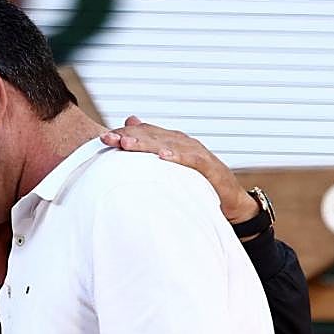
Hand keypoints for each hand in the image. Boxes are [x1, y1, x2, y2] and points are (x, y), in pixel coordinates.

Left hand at [100, 116, 259, 224]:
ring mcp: (196, 153)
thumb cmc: (199, 185)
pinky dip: (178, 157)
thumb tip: (130, 135)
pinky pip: (192, 160)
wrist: (231, 201)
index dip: (125, 133)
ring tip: (127, 144)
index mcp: (172, 142)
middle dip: (129, 136)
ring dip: (147, 143)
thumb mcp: (172, 171)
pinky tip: (163, 156)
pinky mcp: (209, 167)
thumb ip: (153, 154)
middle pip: (152, 135)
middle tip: (109, 139)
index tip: (103, 139)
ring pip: (168, 143)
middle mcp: (183, 143)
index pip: (145, 132)